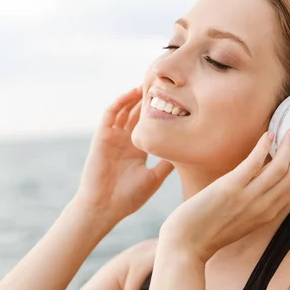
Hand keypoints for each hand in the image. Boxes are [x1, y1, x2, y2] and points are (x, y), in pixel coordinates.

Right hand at [74, 86, 173, 225]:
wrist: (104, 207)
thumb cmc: (128, 198)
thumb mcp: (155, 177)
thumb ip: (167, 163)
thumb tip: (187, 152)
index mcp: (137, 149)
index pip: (149, 124)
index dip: (160, 111)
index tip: (177, 99)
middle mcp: (125, 140)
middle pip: (137, 112)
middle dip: (149, 98)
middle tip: (164, 83)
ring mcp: (113, 137)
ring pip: (125, 109)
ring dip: (135, 96)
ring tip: (150, 82)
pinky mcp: (102, 136)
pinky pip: (110, 114)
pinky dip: (120, 101)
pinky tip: (132, 93)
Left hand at [159, 128, 289, 262]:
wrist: (187, 243)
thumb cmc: (210, 230)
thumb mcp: (243, 219)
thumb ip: (257, 203)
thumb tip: (263, 180)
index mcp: (269, 213)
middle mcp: (264, 206)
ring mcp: (248, 197)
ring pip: (280, 168)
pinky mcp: (230, 188)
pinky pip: (253, 164)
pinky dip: (263, 147)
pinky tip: (269, 134)